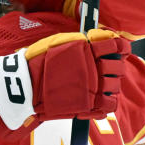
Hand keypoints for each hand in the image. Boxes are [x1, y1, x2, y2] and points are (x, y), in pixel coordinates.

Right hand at [0, 29, 129, 138]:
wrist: (24, 87)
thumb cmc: (37, 63)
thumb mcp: (57, 43)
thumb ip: (79, 41)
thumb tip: (100, 38)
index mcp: (87, 50)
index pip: (117, 46)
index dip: (120, 48)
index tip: (118, 50)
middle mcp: (94, 68)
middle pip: (118, 67)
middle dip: (113, 67)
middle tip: (102, 69)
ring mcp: (93, 88)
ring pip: (115, 86)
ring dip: (109, 84)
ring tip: (97, 85)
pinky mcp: (89, 106)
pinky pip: (110, 105)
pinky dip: (107, 101)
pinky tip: (99, 98)